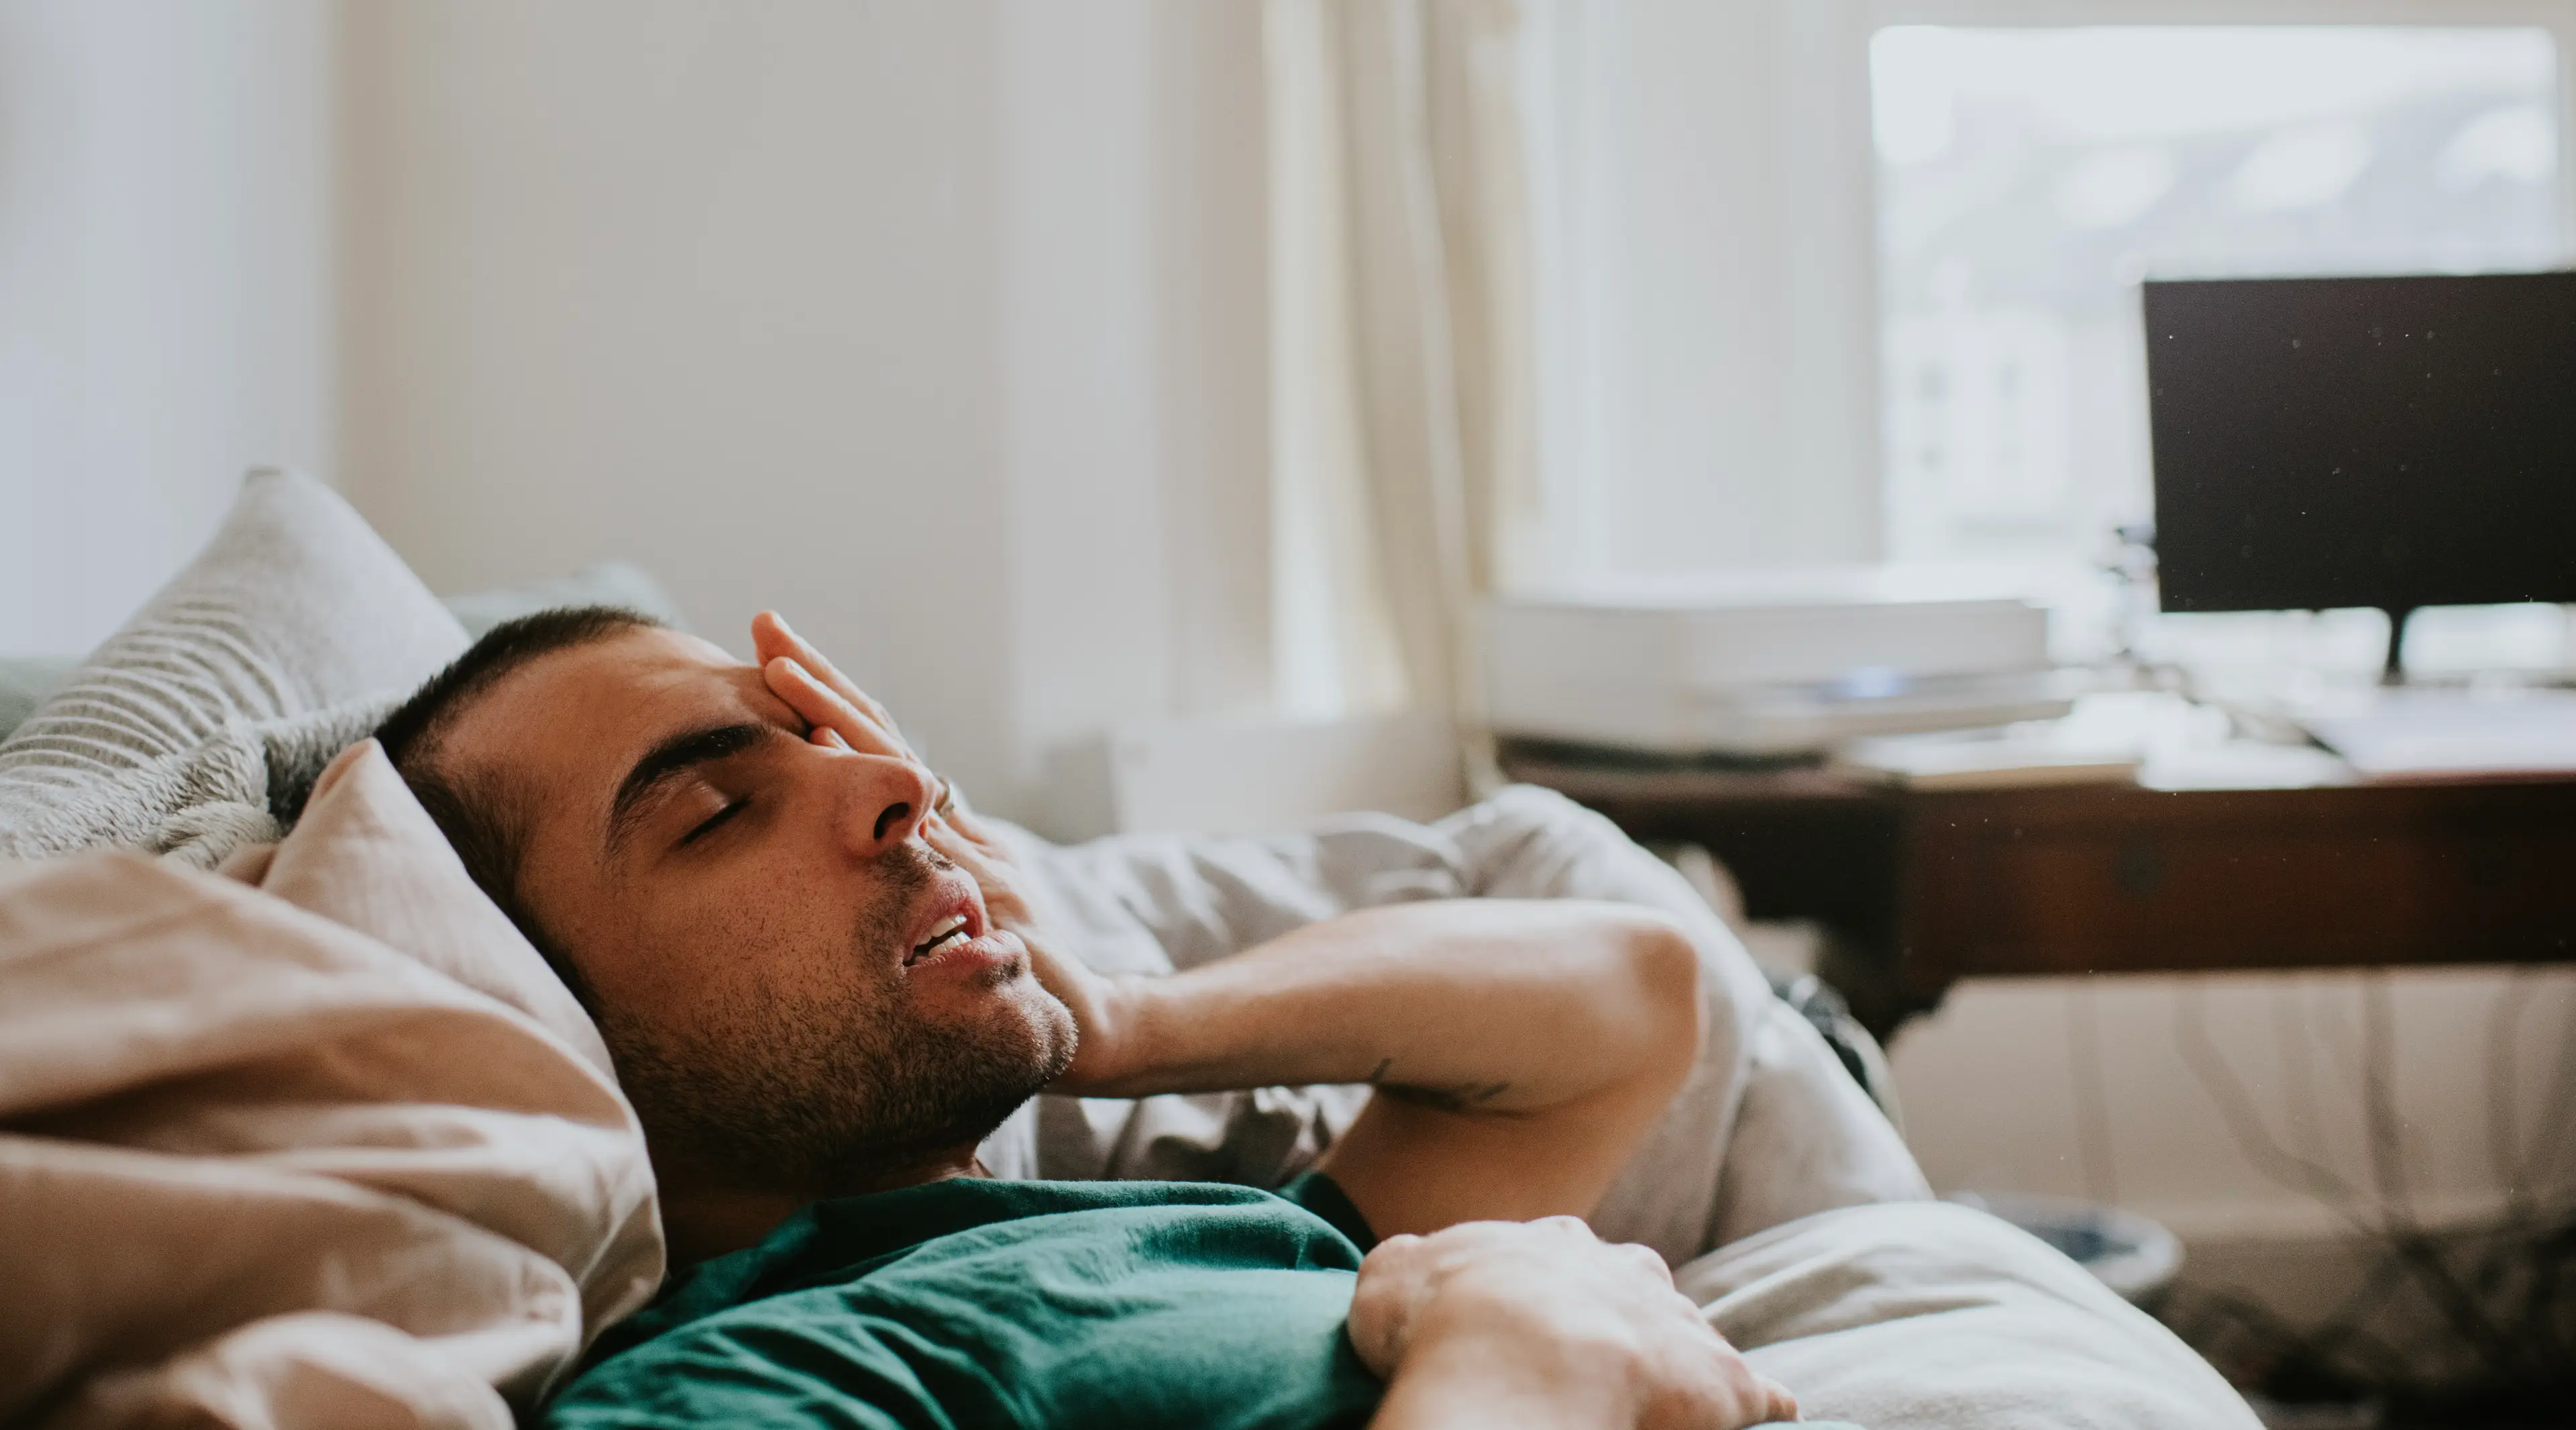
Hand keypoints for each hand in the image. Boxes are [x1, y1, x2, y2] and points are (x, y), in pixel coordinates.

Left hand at [751, 611, 1133, 1089]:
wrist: (1085, 1018)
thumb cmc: (1021, 970)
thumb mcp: (963, 915)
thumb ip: (927, 878)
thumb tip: (877, 848)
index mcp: (944, 829)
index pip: (882, 748)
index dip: (832, 700)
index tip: (776, 655)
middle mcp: (953, 826)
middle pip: (882, 735)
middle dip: (820, 678)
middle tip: (764, 624)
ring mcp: (967, 849)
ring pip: (895, 766)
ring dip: (834, 713)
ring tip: (779, 666)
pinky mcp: (983, 883)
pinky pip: (920, 827)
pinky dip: (876, 784)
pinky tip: (830, 754)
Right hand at [1350, 1218, 1797, 1429]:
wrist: (1518, 1356)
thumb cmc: (1444, 1317)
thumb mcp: (1392, 1274)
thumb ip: (1410, 1266)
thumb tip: (1413, 1268)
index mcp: (1551, 1243)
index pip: (1559, 1256)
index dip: (1543, 1292)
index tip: (1527, 1323)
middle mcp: (1624, 1268)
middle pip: (1634, 1286)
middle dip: (1620, 1316)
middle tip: (1593, 1362)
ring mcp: (1677, 1322)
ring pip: (1690, 1336)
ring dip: (1678, 1364)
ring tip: (1658, 1404)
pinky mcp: (1723, 1380)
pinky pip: (1754, 1395)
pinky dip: (1755, 1408)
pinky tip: (1761, 1420)